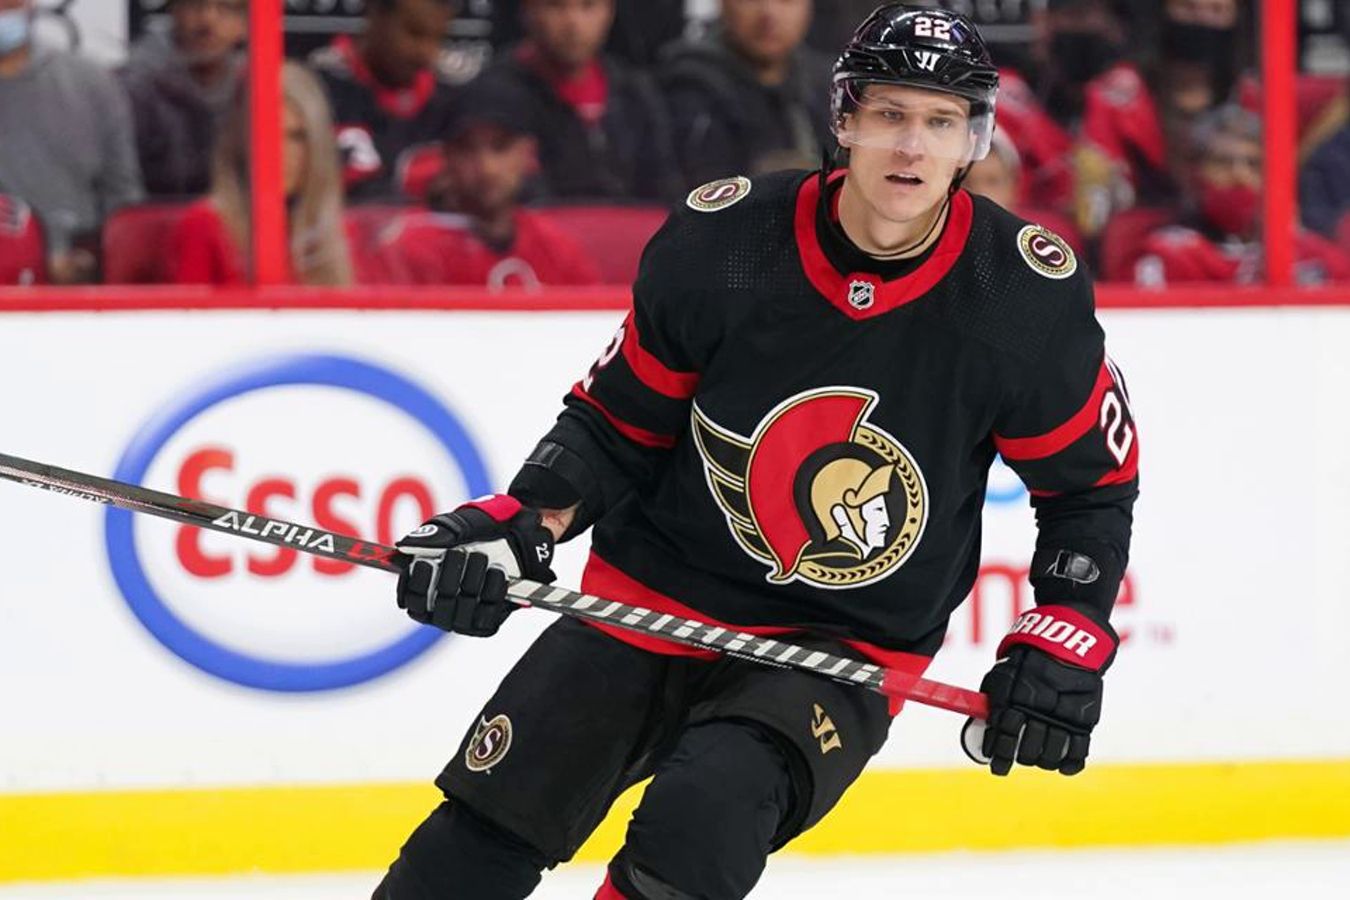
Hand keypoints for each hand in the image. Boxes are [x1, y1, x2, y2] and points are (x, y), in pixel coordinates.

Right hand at [395, 495, 555, 636]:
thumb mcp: (458, 525)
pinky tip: (497, 572)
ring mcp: (464, 617)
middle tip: (458, 553)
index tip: (424, 563)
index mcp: (426, 585)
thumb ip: (433, 535)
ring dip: (471, 581)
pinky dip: (492, 591)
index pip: (410, 598)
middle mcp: (441, 606)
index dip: (414, 584)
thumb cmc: (482, 531)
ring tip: (481, 557)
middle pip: (435, 606)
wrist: (519, 535)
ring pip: (461, 611)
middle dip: (447, 577)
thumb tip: (403, 545)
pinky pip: (486, 616)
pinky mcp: (487, 622)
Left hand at [963, 604, 1116, 775]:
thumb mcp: (1002, 674)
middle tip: (1018, 757)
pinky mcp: (1085, 718)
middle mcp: (1038, 710)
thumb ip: (993, 702)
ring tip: (1038, 758)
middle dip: (1020, 758)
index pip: (1005, 737)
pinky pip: (1078, 750)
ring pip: (1051, 755)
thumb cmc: (1027, 661)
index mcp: (1015, 699)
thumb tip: (984, 729)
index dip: (1000, 756)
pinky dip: (1069, 764)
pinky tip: (1061, 767)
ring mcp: (1063, 716)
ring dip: (1042, 761)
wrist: (1065, 641)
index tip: (997, 767)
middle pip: (1027, 750)